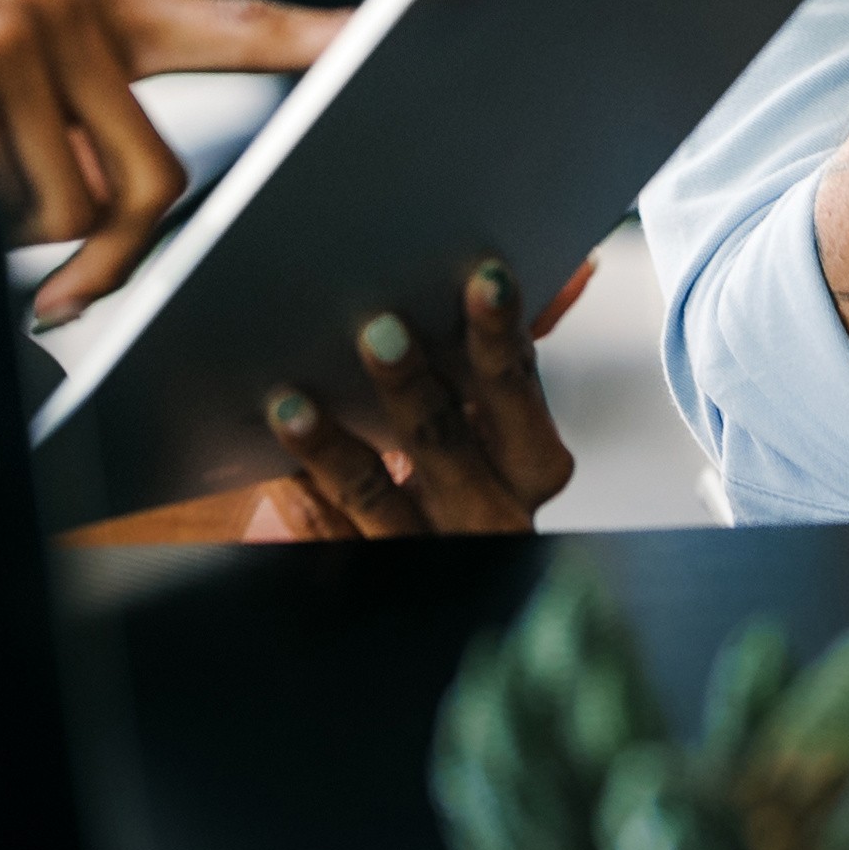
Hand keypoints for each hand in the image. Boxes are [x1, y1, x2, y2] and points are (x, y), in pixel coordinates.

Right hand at [0, 0, 341, 317]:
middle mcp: (68, 11)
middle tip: (67, 299)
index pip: (235, 23)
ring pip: (71, 212)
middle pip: (152, 182)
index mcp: (93, 0)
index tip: (397, 52)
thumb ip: (66, 78)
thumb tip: (97, 199)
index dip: (323, 44)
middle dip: (114, 262)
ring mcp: (11, 42)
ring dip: (21, 239)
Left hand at [244, 256, 593, 539]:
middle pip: (452, 439)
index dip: (501, 334)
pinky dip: (302, 486)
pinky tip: (275, 454)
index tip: (483, 280)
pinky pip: (329, 532)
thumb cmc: (453, 470)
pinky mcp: (368, 574)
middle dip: (417, 386)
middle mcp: (490, 511)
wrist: (407, 580)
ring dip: (338, 445)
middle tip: (380, 331)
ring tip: (294, 400)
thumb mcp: (489, 412)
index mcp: (528, 461)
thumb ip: (513, 346)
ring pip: (380, 495)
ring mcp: (427, 546)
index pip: (515, 385)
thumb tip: (573, 269)